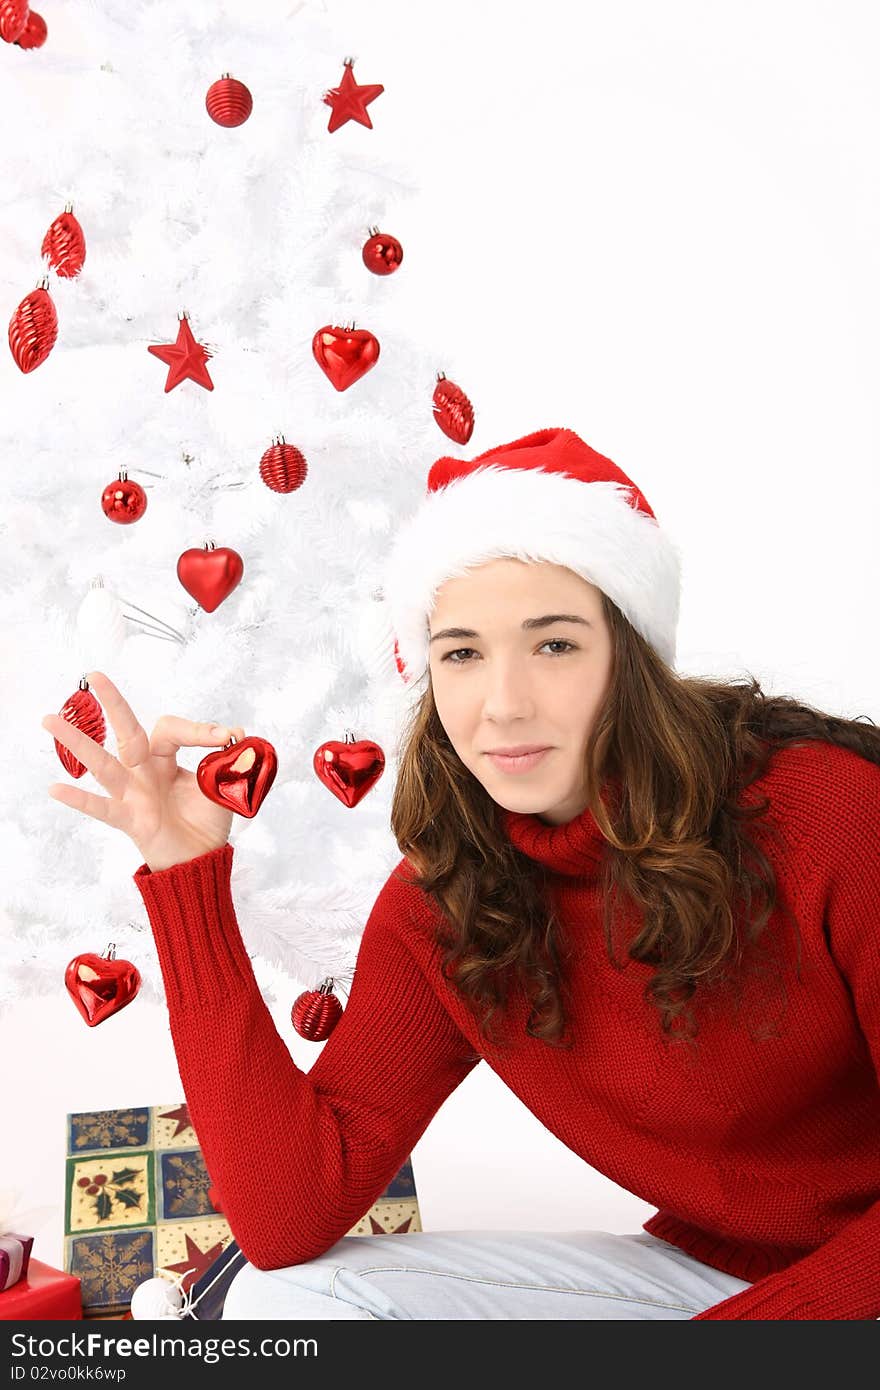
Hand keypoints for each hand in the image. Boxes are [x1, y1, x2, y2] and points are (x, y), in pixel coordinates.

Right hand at [41, 670, 246, 872]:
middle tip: (95, 675)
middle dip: (113, 704)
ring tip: (50, 719)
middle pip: (127, 733)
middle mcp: (144, 771)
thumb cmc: (205, 821)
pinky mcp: (130, 820)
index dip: (198, 730)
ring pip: (103, 764)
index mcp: (166, 759)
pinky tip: (55, 789)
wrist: (201, 860)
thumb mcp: (222, 786)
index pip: (172, 730)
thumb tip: (240, 737)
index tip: (228, 736)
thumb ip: (229, 763)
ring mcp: (133, 794)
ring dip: (78, 742)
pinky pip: (101, 808)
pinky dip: (79, 800)